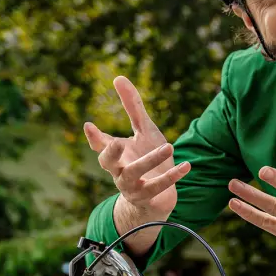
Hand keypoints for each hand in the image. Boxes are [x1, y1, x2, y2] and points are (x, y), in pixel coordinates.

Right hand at [83, 76, 189, 220]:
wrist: (156, 197)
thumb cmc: (146, 158)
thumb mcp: (143, 131)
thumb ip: (132, 107)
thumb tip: (118, 77)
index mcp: (115, 155)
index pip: (99, 145)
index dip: (93, 137)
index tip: (88, 125)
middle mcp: (118, 171)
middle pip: (107, 163)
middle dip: (110, 153)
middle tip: (117, 142)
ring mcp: (132, 186)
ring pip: (135, 174)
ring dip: (151, 160)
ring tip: (169, 146)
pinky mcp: (148, 197)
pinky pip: (158, 188)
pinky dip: (172, 177)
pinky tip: (186, 165)